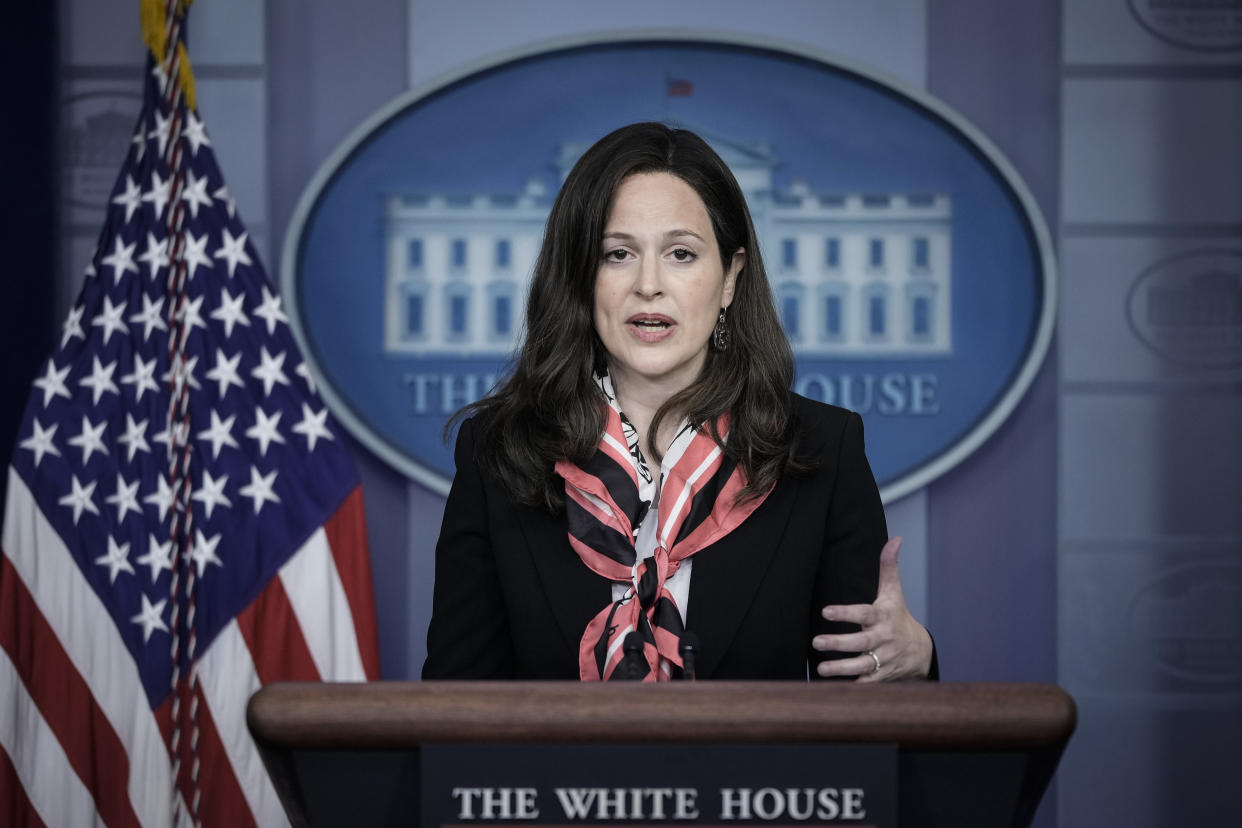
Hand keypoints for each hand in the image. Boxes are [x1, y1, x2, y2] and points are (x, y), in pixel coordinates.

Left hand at [812, 536, 933, 680]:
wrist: (920, 650)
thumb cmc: (897, 616)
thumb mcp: (893, 592)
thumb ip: (888, 567)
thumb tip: (895, 538)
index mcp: (882, 617)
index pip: (863, 614)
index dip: (845, 613)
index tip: (825, 611)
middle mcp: (883, 639)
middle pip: (860, 643)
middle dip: (838, 644)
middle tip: (816, 642)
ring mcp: (883, 659)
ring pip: (861, 666)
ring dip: (841, 669)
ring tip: (821, 669)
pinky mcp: (881, 676)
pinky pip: (866, 683)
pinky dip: (853, 686)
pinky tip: (833, 688)